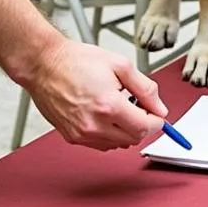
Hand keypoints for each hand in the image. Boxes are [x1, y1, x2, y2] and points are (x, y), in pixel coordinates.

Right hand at [27, 38, 166, 149]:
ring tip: (122, 107)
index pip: (144, 128)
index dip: (157, 121)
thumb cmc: (79, 61)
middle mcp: (94, 125)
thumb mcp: (122, 66)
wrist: (46, 65)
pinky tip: (108, 115)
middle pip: (133, 139)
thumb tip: (160, 107)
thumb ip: (146, 89)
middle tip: (141, 106)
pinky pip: (101, 145)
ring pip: (118, 144)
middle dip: (143, 125)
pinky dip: (111, 134)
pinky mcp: (71, 138)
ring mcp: (81, 134)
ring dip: (127, 130)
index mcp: (109, 106)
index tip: (158, 113)